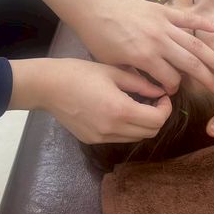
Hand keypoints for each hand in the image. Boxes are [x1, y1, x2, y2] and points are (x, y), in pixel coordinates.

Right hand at [8, 58, 170, 143]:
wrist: (47, 86)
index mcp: (120, 110)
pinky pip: (119, 138)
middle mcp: (112, 129)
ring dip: (143, 124)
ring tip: (138, 105)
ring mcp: (101, 137)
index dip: (166, 109)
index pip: (157, 120)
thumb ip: (141, 84)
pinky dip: (127, 128)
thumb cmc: (80, 72)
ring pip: (135, 138)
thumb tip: (161, 91)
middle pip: (150, 132)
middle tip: (154, 101)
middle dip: (158, 117)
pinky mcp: (92, 140)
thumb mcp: (113, 72)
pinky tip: (120, 111)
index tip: (162, 96)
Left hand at [28, 0, 213, 94]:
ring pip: (195, 44)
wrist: (91, 6)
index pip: (170, 78)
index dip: (174, 87)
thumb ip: (135, 75)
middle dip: (208, 78)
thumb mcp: (113, 63)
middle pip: (191, 63)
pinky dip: (202, 24)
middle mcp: (159, 41)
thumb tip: (153, 85)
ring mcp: (163, 24)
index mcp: (145, 56)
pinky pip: (187, 18)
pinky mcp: (162, 11)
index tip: (173, 91)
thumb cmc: (98, 37)